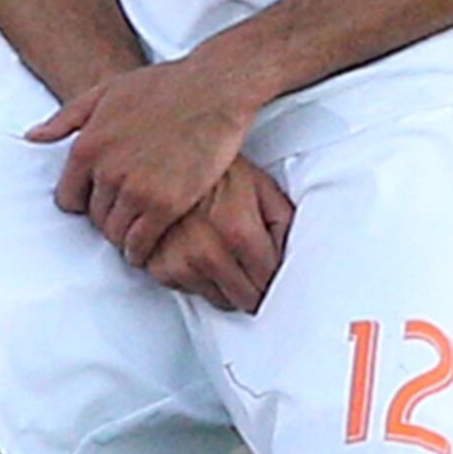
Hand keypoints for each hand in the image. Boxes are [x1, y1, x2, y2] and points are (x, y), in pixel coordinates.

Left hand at [29, 54, 266, 267]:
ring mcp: (135, 189)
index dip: (84, 202)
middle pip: (94, 218)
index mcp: (87, 146)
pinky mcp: (165, 205)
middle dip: (109, 217)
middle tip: (128, 214)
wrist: (213, 89)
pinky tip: (149, 245)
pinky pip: (140, 244)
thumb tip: (33, 137)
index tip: (101, 201)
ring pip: (115, 234)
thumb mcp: (106, 91)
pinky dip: (142, 250)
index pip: (67, 198)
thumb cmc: (164, 85)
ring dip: (125, 235)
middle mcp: (105, 171)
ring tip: (140, 230)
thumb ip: (67, 118)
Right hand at [141, 158, 296, 312]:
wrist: (167, 153)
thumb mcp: (261, 184)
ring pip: (219, 300)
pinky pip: (190, 290)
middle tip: (251, 262)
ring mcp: (180, 262)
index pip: (268, 282)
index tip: (271, 268)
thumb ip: (283, 222)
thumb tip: (293, 256)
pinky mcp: (159, 267)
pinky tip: (199, 250)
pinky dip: (197, 277)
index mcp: (239, 231)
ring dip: (226, 283)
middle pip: (245, 300)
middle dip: (253, 285)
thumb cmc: (215, 167)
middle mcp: (208, 252)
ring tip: (223, 250)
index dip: (274, 276)